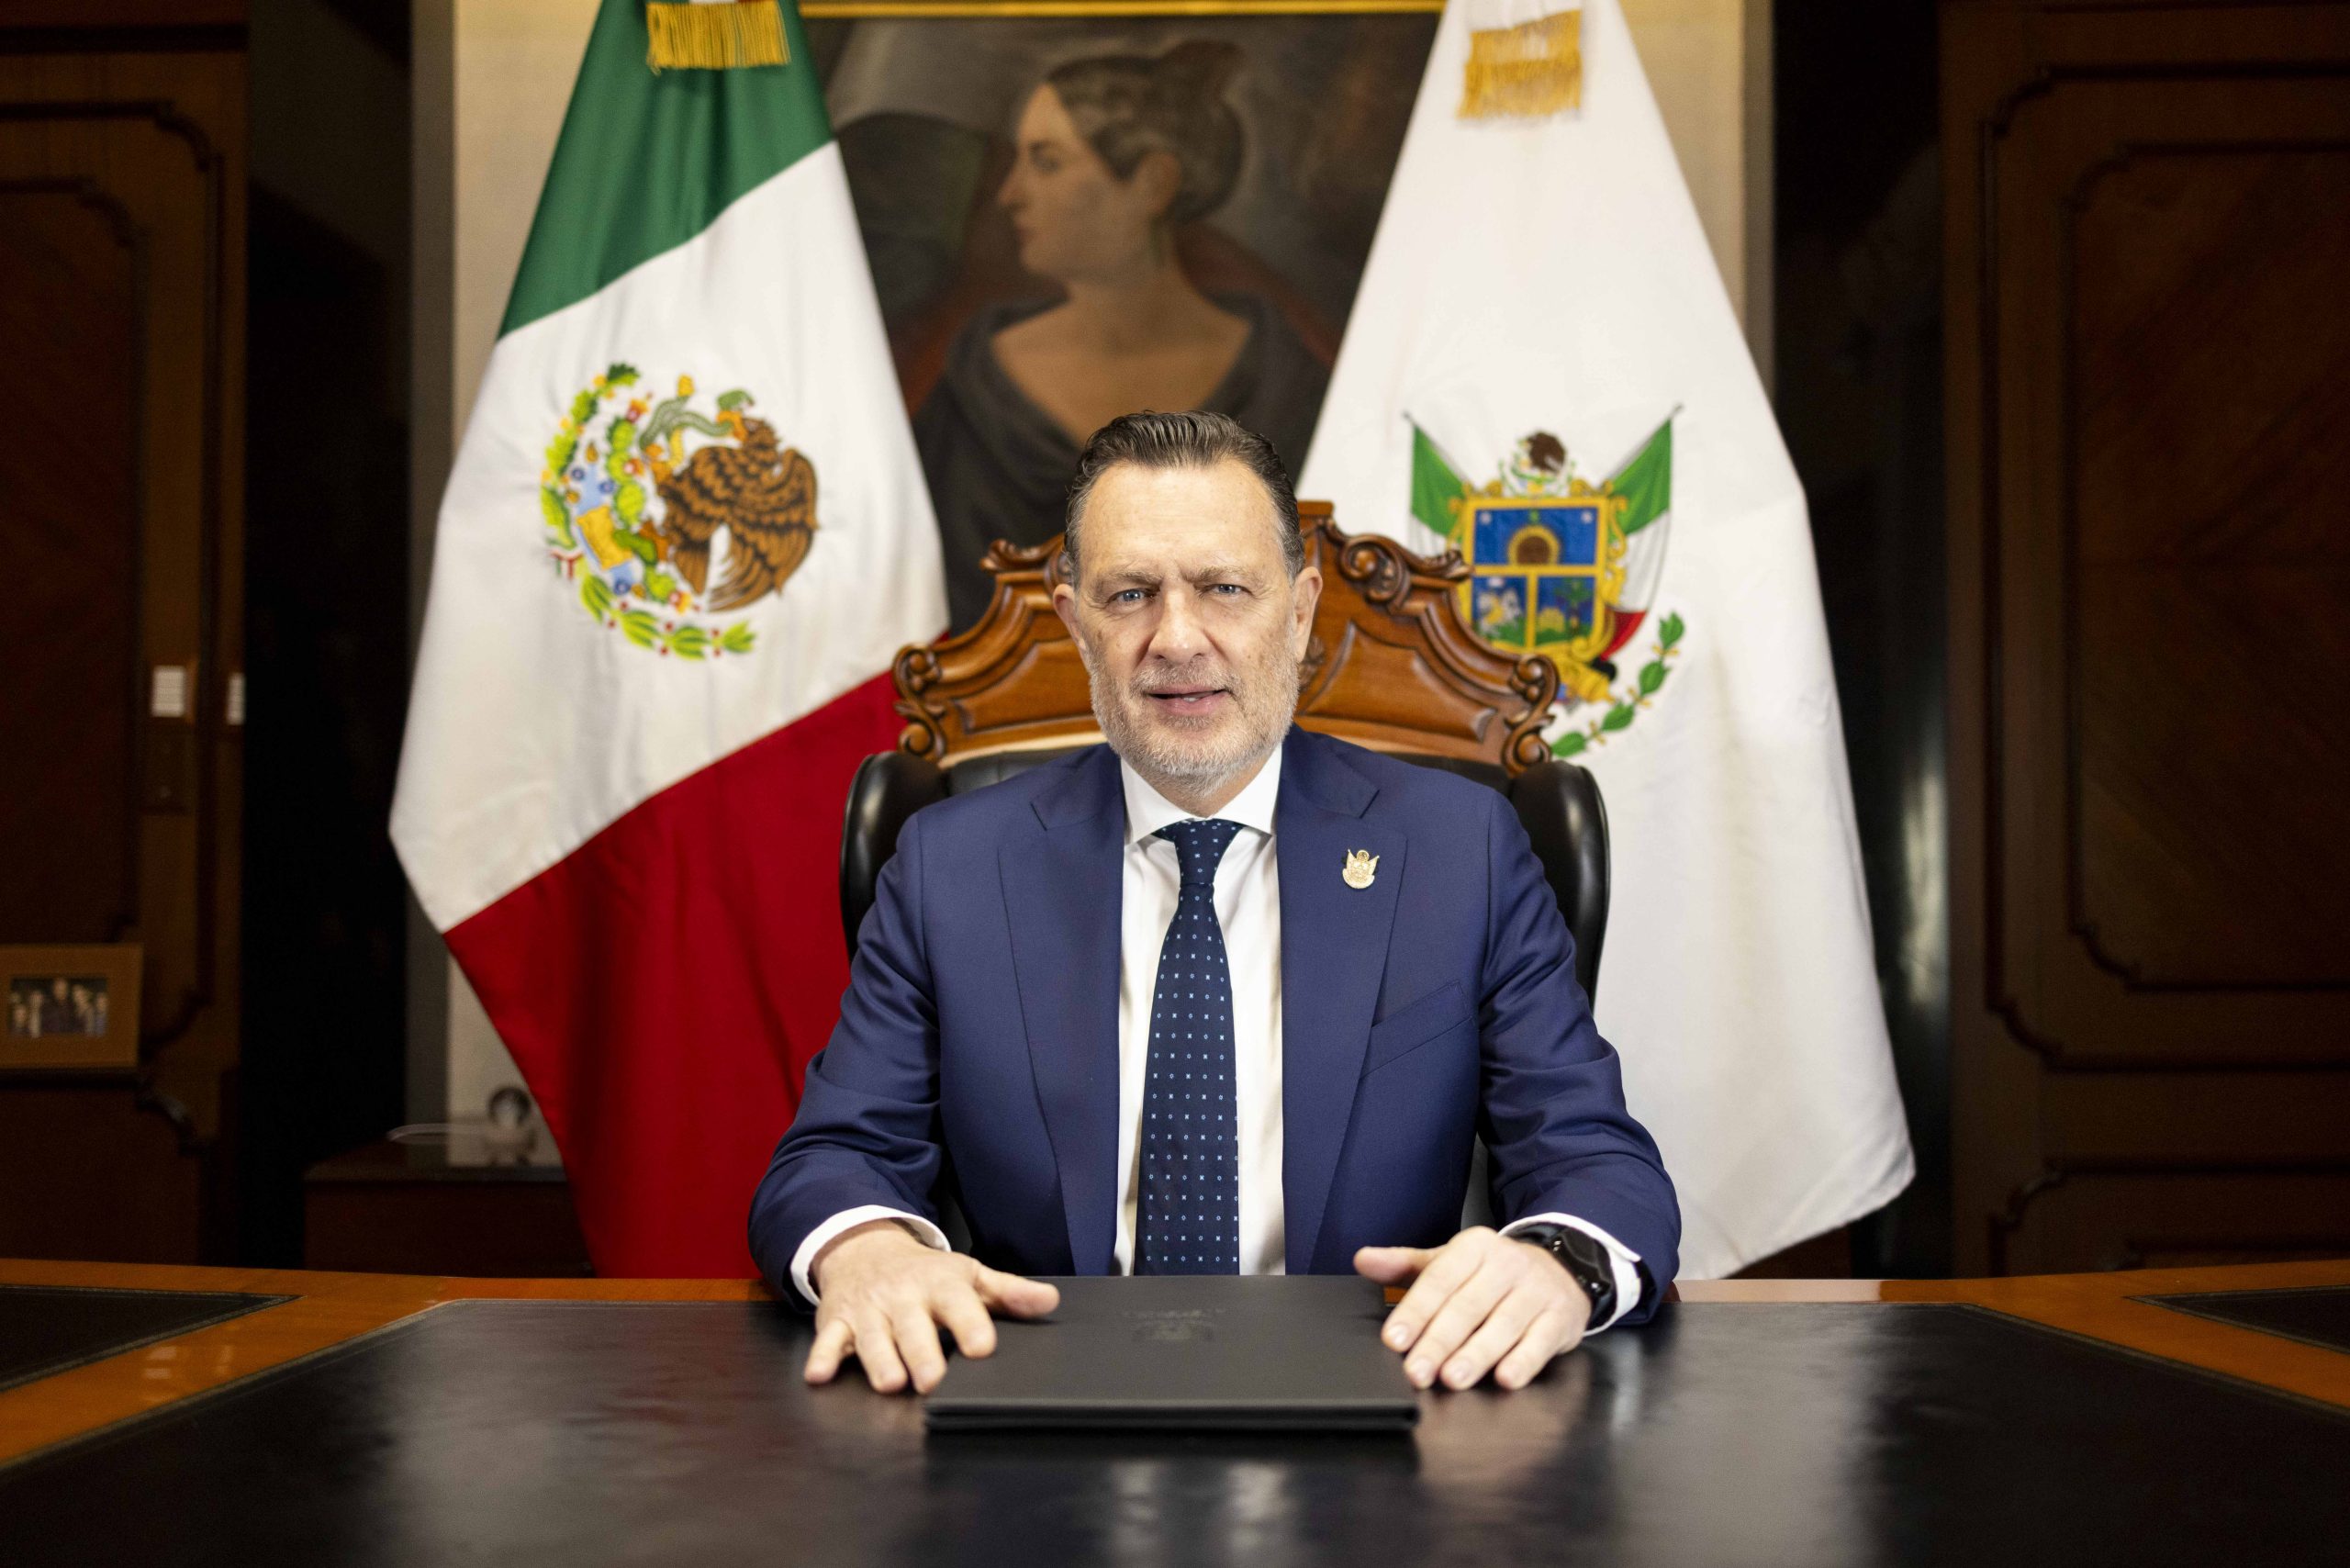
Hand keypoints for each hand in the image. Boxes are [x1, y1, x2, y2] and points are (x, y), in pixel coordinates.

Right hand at [804, 1220, 1059, 1393]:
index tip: (983, 1347)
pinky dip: (821, 1357)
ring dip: (878, 1359)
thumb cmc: (925, 1274)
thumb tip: (1050, 1302)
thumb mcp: (968, 1276)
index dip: (971, 1325)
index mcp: (940, 1286)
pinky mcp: (835, 1322)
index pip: (958, 1304)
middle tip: (934, 1380)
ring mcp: (867, 1310)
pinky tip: (819, 1375)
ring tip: (890, 1383)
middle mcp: (903, 1298)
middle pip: (912, 1327)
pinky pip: (826, 1340)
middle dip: (922, 1352)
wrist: (865, 1249)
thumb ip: (1008, 1293)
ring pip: (871, 1337)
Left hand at [1354, 1226, 1592, 1390]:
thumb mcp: (1450, 1262)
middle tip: (1417, 1372)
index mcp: (1474, 1247)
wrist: (1560, 1269)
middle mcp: (1507, 1265)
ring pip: (1503, 1325)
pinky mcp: (1560, 1318)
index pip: (1439, 1280)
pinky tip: (1506, 1378)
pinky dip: (1524, 1361)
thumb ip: (1405, 1265)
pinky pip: (1541, 1341)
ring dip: (1477, 1354)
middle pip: (1468, 1307)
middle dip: (1439, 1342)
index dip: (1415, 1312)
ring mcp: (1537, 1291)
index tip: (1393, 1340)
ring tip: (1453, 1379)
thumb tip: (1362, 1260)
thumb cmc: (1492, 1274)